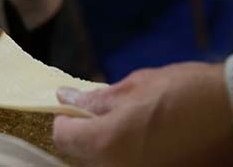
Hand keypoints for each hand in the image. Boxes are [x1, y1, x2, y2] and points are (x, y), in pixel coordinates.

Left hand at [53, 63, 232, 166]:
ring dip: (105, 151)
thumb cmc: (184, 93)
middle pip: (81, 157)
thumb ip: (95, 100)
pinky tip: (143, 143)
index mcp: (106, 142)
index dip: (65, 121)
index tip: (73, 110)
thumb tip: (66, 98)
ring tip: (125, 130)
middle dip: (84, 136)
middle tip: (99, 118)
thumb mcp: (135, 87)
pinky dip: (127, 159)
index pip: (63, 137)